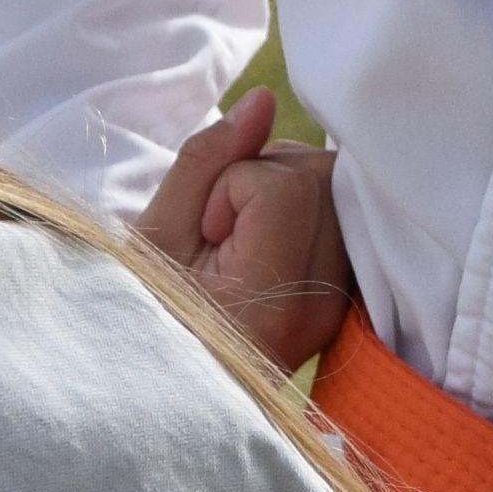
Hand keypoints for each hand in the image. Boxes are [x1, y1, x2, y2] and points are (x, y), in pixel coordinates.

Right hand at [131, 85, 353, 370]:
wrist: (164, 391)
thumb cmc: (147, 314)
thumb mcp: (156, 238)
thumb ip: (205, 163)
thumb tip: (262, 100)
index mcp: (271, 297)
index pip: (286, 187)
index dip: (236, 185)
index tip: (207, 231)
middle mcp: (321, 302)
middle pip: (323, 179)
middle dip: (267, 176)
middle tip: (221, 229)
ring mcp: (340, 303)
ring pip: (336, 190)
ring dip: (285, 190)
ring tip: (239, 239)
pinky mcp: (345, 297)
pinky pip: (341, 218)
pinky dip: (303, 211)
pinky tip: (265, 242)